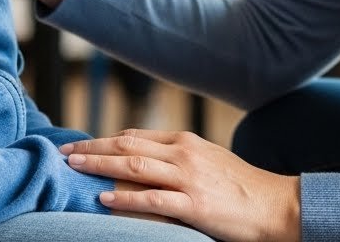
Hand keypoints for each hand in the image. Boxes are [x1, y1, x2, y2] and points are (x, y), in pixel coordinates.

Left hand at [62, 129, 299, 241]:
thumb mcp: (208, 159)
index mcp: (185, 141)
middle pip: (128, 145)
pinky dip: (125, 198)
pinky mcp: (193, 204)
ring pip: (134, 166)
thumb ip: (177, 156)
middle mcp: (184, 154)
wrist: (274, 205)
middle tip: (65, 151)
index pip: (135, 135)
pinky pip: (152, 199)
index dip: (105, 139)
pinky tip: (104, 199)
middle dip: (93, 147)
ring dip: (100, 165)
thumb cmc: (241, 186)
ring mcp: (188, 178)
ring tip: (75, 167)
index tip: (81, 144)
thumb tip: (144, 156)